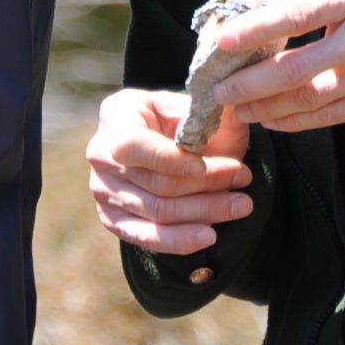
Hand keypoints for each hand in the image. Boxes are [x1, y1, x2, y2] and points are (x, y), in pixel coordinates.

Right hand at [87, 87, 253, 256]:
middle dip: (206, 184)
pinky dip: (178, 240)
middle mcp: (101, 154)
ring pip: (157, 211)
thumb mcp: (192, 105)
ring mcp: (103, 190)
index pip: (136, 145)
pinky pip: (145, 236)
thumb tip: (233, 107)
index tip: (211, 165)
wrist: (163, 142)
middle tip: (244, 178)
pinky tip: (208, 236)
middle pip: (155, 182)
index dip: (172, 160)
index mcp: (115, 116)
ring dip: (203, 212)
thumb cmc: (179, 119)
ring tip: (241, 205)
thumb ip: (209, 108)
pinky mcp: (112, 218)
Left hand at [205, 0, 344, 134]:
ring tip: (237, 109)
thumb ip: (324, 5)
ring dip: (266, 106)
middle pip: (297, 65)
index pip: (300, 10)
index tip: (224, 40)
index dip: (258, 26)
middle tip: (220, 90)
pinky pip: (327, 117)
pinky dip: (294, 121)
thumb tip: (261, 12)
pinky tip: (271, 121)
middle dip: (252, 82)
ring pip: (308, 97)